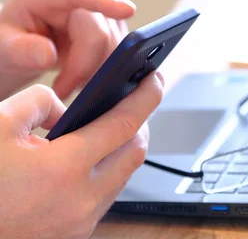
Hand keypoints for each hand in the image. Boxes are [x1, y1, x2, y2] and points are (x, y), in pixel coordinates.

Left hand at [0, 0, 135, 100]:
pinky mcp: (111, 29)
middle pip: (99, 31)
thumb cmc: (11, 42)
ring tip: (68, 82)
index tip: (127, 10)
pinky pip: (118, 52)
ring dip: (95, 71)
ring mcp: (98, 13)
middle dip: (84, 66)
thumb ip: (22, 50)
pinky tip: (83, 77)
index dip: (105, 0)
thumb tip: (48, 55)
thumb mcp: (4, 48)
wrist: (20, 49)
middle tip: (62, 89)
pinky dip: (103, 70)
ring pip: (114, 46)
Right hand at [0, 72, 163, 238]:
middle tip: (131, 100)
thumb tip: (66, 108)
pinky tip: (89, 158)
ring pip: (124, 175)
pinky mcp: (73, 234)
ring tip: (108, 126)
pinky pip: (107, 196)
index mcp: (63, 169)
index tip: (155, 78)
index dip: (146, 96)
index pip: (124, 123)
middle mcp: (81, 200)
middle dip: (140, 122)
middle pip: (136, 152)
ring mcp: (79, 222)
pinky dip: (108, 171)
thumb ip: (40, 103)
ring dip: (124, 148)